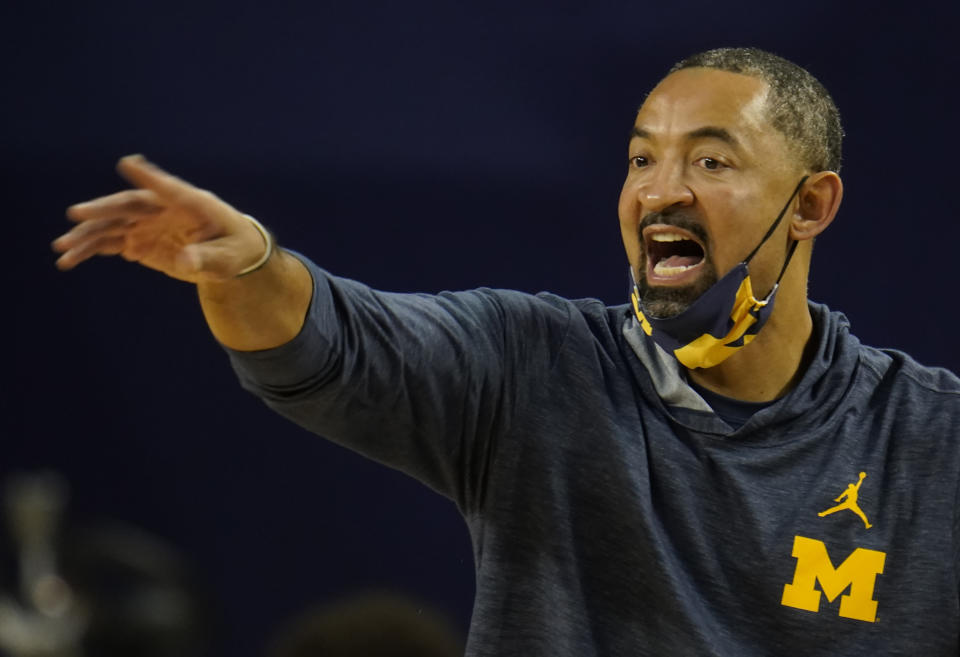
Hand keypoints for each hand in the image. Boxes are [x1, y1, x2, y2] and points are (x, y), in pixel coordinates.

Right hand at [53, 155, 268, 282]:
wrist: (229, 253)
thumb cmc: (235, 248)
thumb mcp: (227, 257)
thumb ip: (207, 257)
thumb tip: (187, 260)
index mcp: (191, 204)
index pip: (168, 188)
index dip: (149, 176)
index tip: (129, 164)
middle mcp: (163, 209)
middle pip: (128, 206)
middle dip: (102, 210)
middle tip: (75, 214)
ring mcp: (149, 223)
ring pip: (113, 226)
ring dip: (87, 237)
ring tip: (62, 252)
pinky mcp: (140, 240)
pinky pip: (111, 243)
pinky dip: (92, 250)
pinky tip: (71, 260)